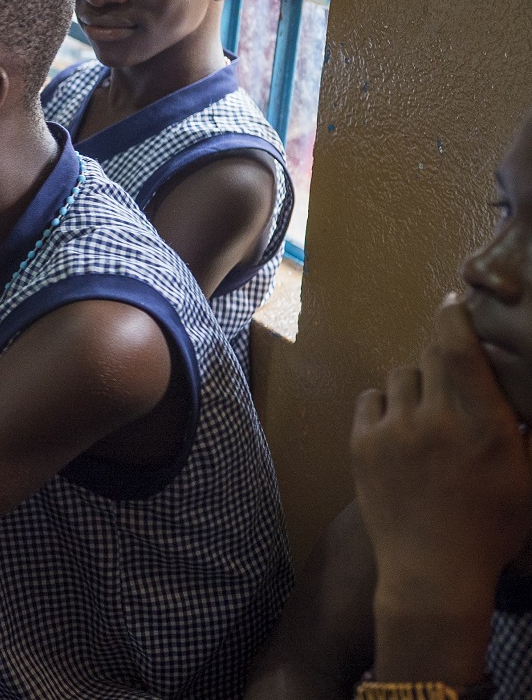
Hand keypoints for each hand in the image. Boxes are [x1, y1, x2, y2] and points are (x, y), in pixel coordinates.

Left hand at [353, 296, 531, 602]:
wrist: (432, 571)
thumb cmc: (492, 527)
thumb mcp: (528, 477)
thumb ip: (527, 429)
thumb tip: (519, 390)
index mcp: (483, 423)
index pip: (458, 346)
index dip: (455, 316)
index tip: (456, 304)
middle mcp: (435, 418)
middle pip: (429, 355)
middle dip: (442, 358)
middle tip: (451, 380)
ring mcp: (393, 430)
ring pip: (400, 376)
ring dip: (415, 386)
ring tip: (428, 415)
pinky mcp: (361, 444)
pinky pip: (371, 399)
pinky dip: (385, 406)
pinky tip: (401, 428)